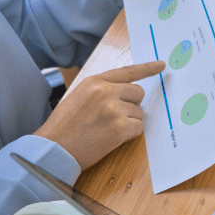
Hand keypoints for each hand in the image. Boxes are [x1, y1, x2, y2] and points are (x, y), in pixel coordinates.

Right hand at [34, 61, 164, 169]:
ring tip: (106, 130)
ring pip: (139, 113)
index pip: (127, 72)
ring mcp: (114, 109)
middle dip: (132, 105)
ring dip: (128, 122)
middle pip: (138, 93)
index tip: (161, 65)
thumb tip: (122, 93)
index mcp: (95, 82)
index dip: (146, 68)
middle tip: (116, 117)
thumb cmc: (63, 127)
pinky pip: (138, 128)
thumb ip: (100, 91)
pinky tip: (112, 138)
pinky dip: (130, 134)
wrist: (53, 148)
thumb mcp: (78, 97)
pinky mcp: (120, 127)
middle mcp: (106, 91)